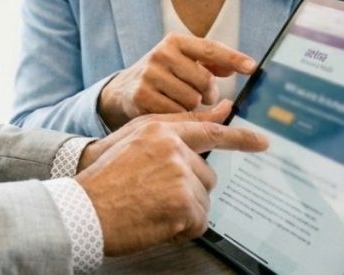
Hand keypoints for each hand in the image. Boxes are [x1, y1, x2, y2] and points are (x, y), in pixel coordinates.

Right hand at [76, 101, 267, 255]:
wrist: (83, 208)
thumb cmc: (102, 179)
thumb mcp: (130, 141)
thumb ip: (168, 128)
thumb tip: (212, 115)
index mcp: (159, 128)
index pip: (208, 129)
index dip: (238, 137)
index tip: (260, 141)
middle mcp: (172, 147)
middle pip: (205, 173)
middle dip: (188, 190)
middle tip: (155, 197)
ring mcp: (179, 173)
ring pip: (203, 198)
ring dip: (183, 210)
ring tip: (151, 208)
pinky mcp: (182, 202)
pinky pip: (198, 221)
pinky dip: (181, 228)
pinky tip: (156, 222)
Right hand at [97, 33, 255, 128]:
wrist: (123, 90)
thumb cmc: (163, 76)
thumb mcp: (182, 62)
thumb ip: (208, 63)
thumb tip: (234, 68)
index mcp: (174, 42)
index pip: (209, 48)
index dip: (232, 58)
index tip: (251, 67)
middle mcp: (160, 54)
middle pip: (205, 81)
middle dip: (209, 94)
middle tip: (202, 97)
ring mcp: (149, 75)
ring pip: (192, 101)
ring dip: (192, 108)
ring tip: (180, 103)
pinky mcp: (141, 96)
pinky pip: (176, 114)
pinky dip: (178, 117)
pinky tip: (168, 111)